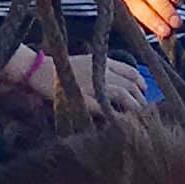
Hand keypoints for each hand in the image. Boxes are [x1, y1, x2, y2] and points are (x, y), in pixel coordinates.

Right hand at [7, 46, 149, 112]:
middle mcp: (100, 71)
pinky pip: (103, 108)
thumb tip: (126, 82)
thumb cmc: (64, 67)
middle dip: (140, 98)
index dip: (141, 83)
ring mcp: (92, 84)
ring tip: (137, 118)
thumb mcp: (87, 61)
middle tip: (143, 109)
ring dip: (132, 107)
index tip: (144, 92)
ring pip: (121, 95)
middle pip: (129, 84)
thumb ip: (106, 69)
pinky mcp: (83, 98)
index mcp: (102, 61)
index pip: (131, 71)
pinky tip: (120, 122)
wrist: (40, 71)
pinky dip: (114, 114)